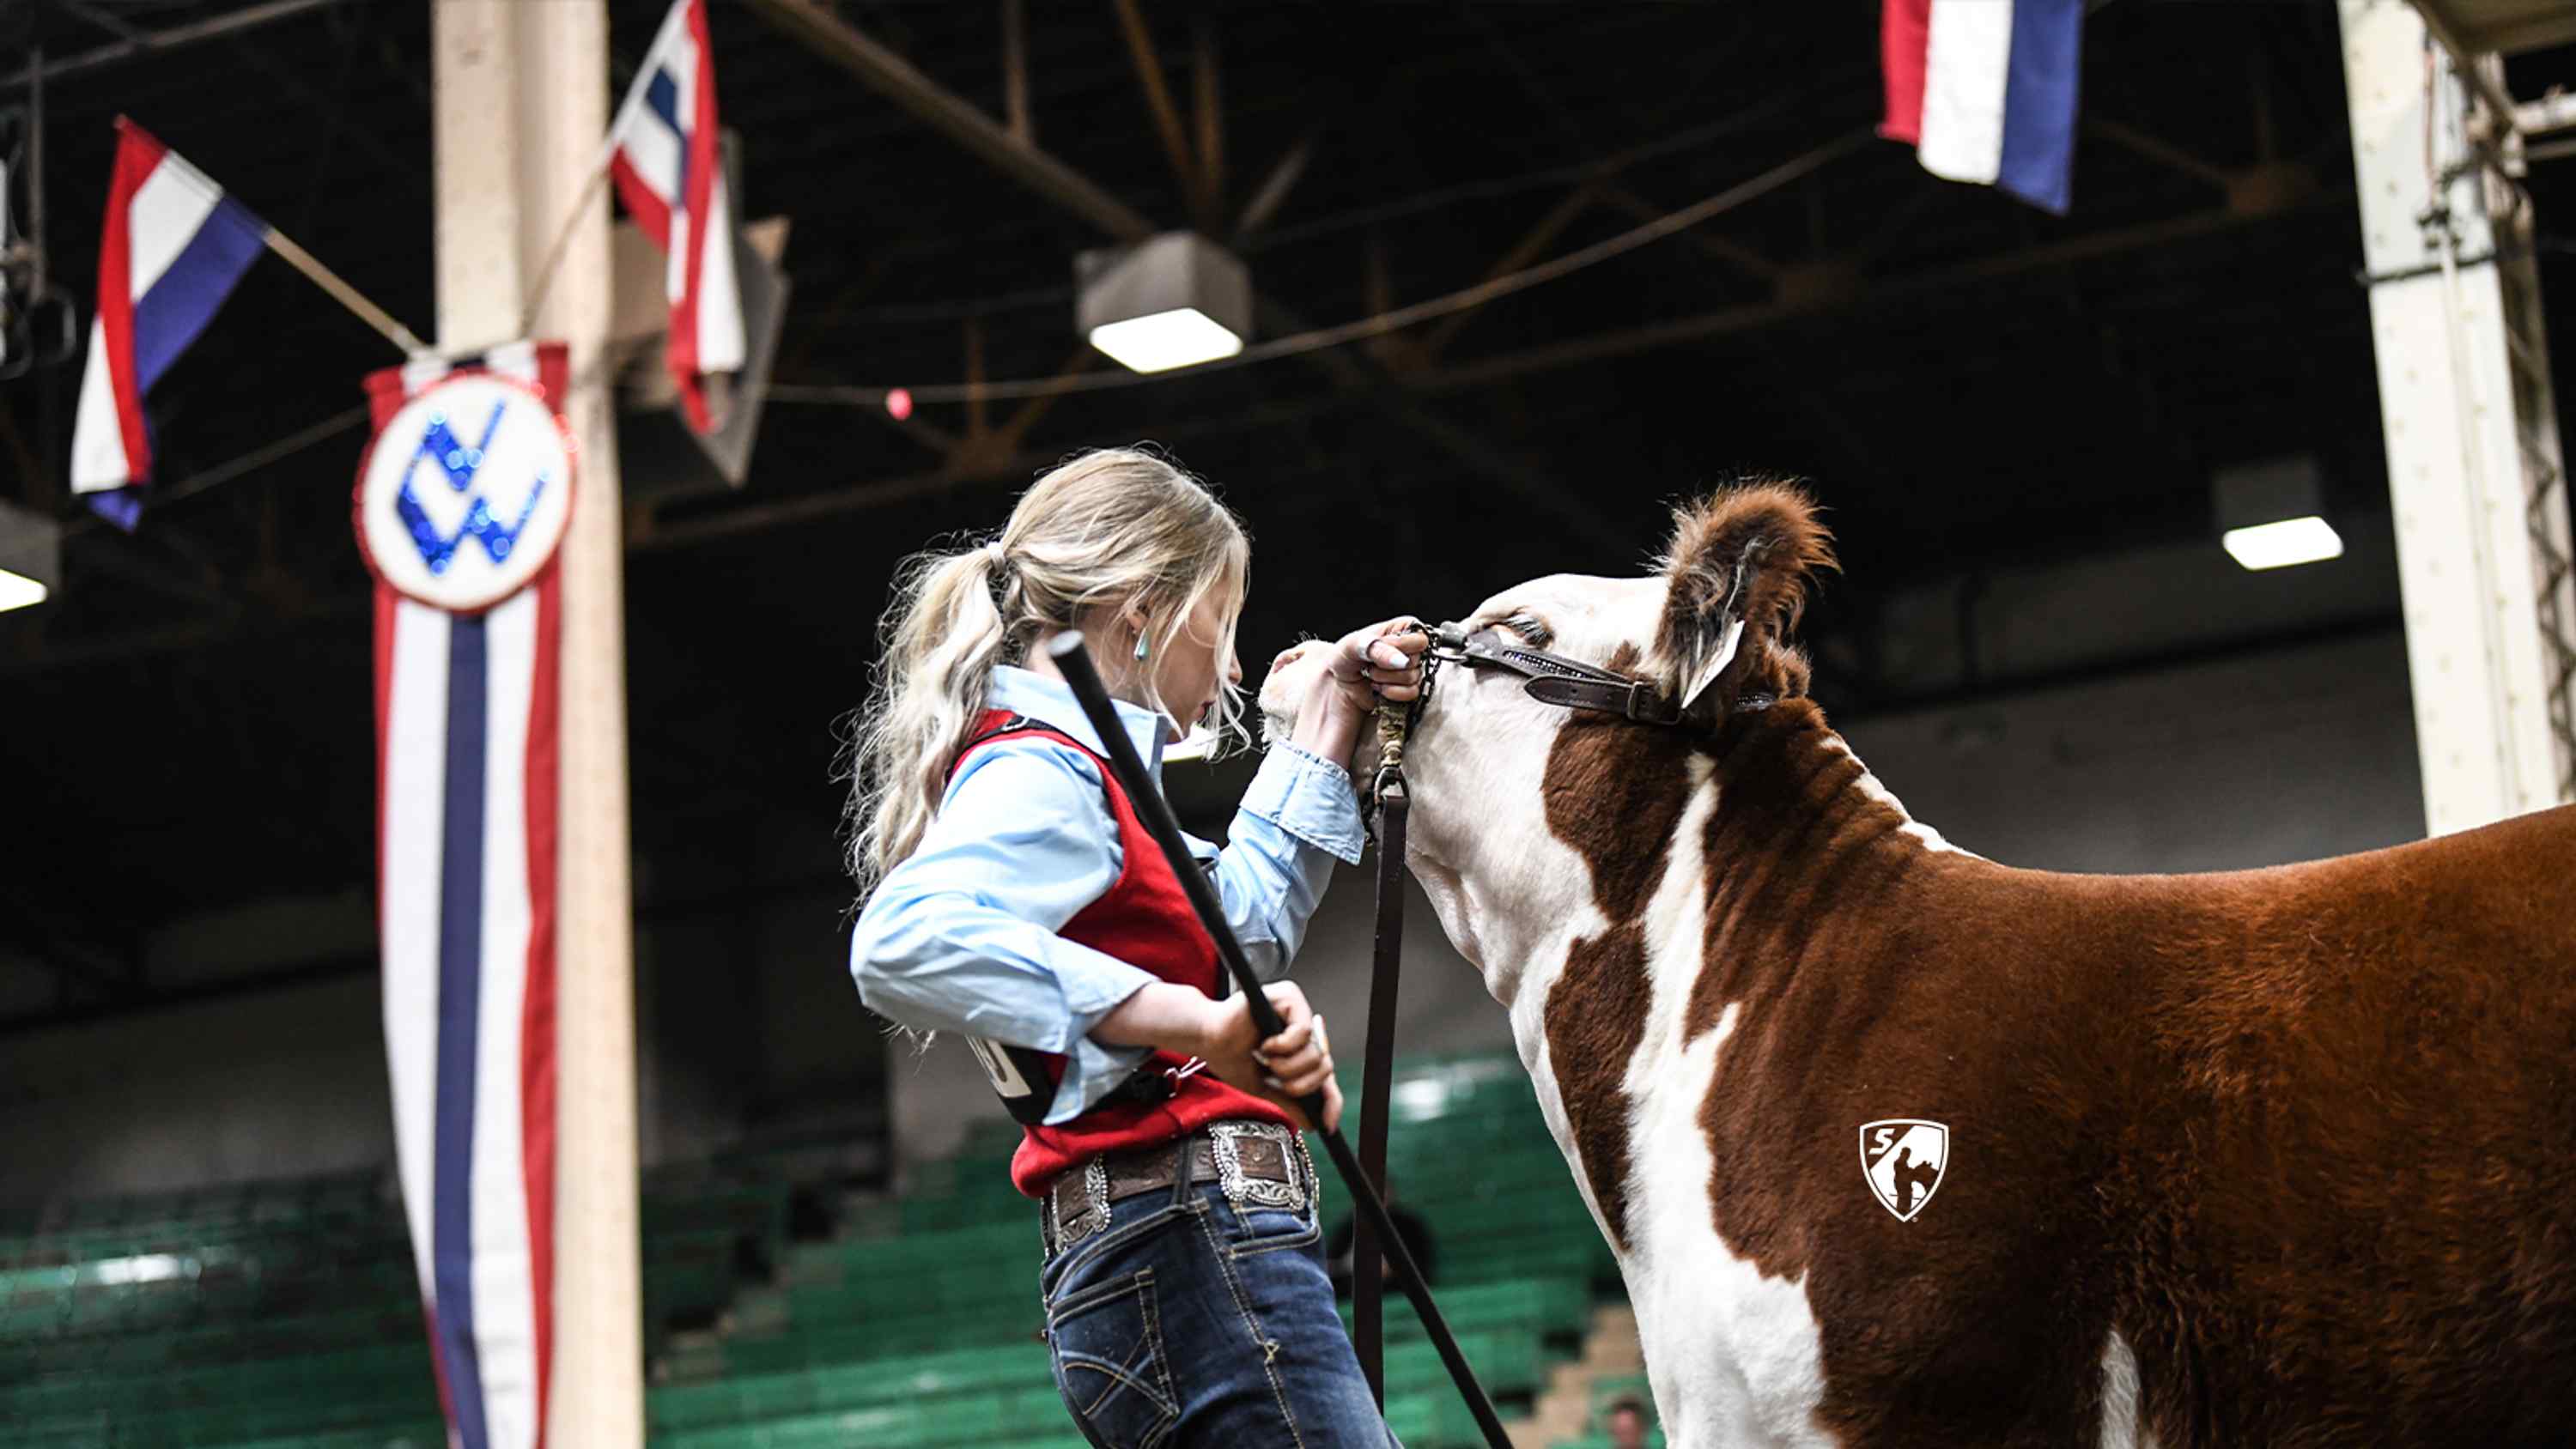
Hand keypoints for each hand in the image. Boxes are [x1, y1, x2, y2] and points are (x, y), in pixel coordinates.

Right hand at [1191, 982, 1342, 1132]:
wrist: (1205, 1038)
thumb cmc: (1227, 1055)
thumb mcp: (1262, 1086)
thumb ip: (1287, 1101)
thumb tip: (1310, 1123)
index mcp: (1297, 1048)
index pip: (1325, 1074)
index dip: (1331, 1100)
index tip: (1327, 1124)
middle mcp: (1301, 1028)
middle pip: (1325, 1066)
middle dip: (1301, 1083)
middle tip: (1279, 1080)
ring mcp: (1297, 1012)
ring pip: (1317, 1051)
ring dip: (1289, 1065)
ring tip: (1267, 1059)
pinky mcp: (1289, 997)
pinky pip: (1304, 1030)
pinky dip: (1285, 1045)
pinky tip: (1266, 1044)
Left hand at [1310, 617, 1427, 722]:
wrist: (1336, 685)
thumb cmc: (1343, 658)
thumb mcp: (1352, 646)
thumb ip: (1378, 649)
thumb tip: (1402, 661)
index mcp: (1401, 630)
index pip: (1419, 637)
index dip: (1401, 645)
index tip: (1381, 648)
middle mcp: (1408, 650)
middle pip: (1417, 660)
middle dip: (1389, 666)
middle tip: (1370, 664)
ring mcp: (1409, 672)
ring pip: (1413, 678)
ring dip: (1387, 680)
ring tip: (1371, 675)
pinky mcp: (1407, 691)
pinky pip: (1412, 694)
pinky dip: (1392, 693)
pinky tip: (1378, 689)